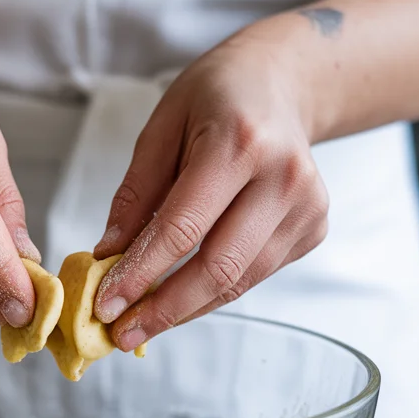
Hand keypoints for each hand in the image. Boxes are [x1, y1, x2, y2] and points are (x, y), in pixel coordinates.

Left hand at [92, 30, 328, 349]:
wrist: (284, 83)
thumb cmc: (215, 99)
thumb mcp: (162, 127)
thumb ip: (135, 193)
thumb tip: (107, 255)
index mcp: (240, 142)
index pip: (182, 228)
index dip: (141, 275)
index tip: (105, 306)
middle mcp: (283, 177)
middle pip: (218, 268)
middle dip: (164, 309)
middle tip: (122, 334)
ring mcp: (307, 207)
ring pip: (238, 282)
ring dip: (186, 309)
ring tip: (142, 323)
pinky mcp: (314, 229)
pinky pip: (254, 275)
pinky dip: (214, 291)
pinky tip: (182, 293)